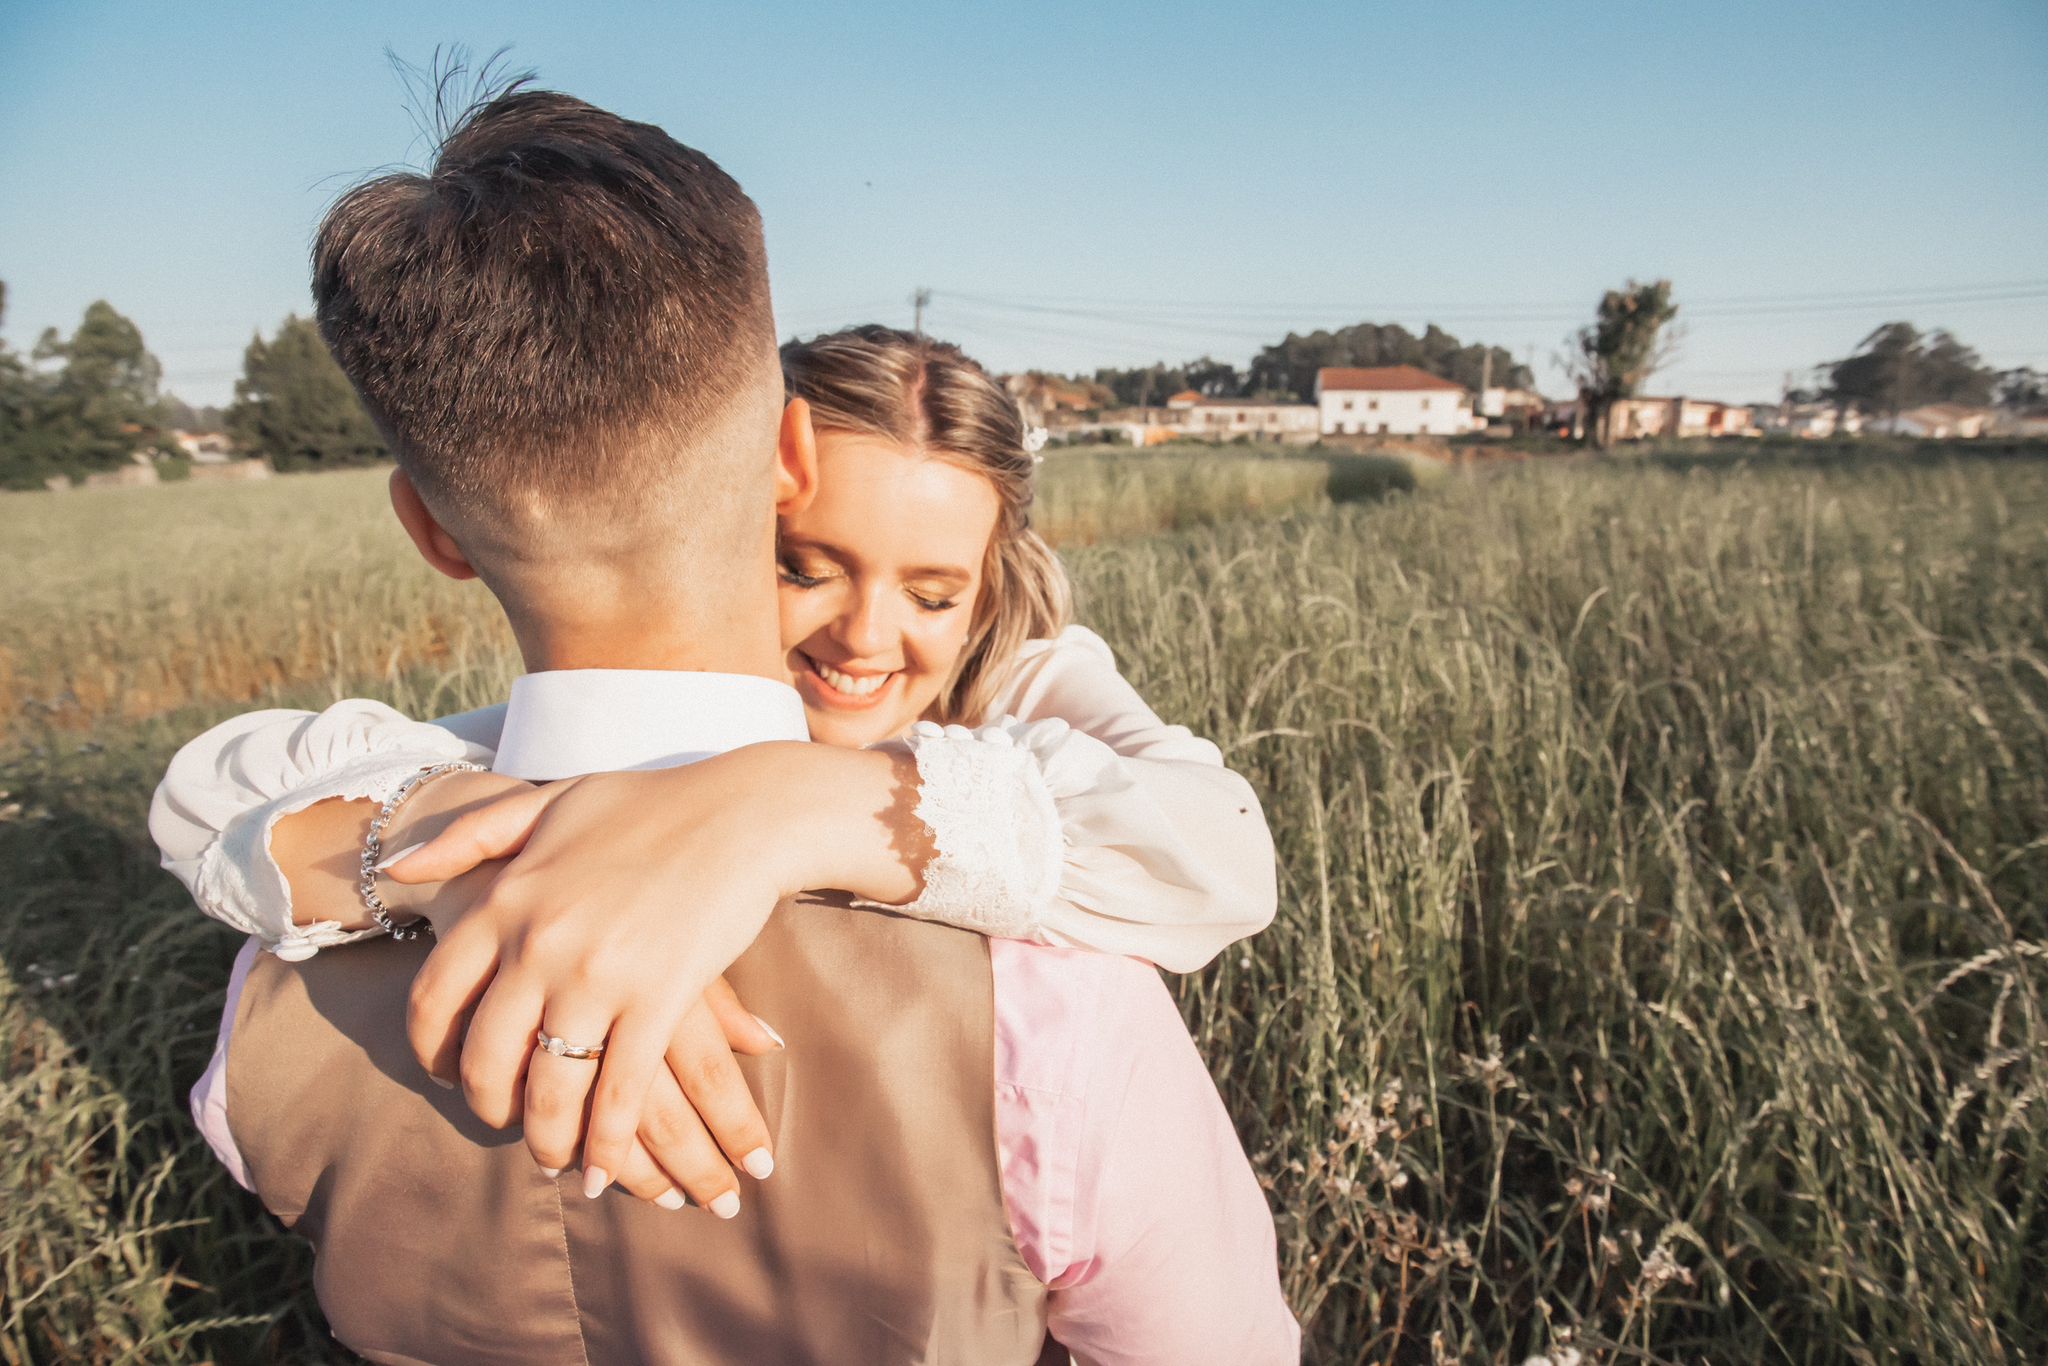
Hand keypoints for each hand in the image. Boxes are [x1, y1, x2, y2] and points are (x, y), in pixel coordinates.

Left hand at [386, 750, 823, 1200]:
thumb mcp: (548, 802)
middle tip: (505, 1122)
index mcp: (505, 900)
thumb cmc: (649, 804)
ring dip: (547, 1140)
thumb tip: (400, 870)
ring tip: (554, 1159)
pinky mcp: (660, 1000)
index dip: (434, 1052)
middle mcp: (539, 944)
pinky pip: (620, 1093)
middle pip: (487, 1058)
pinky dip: (606, 1143)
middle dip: (490, 1107)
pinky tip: (600, 1170)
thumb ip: (472, 835)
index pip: (434, 999)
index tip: (449, 1073)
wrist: (743, 813)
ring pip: (549, 1089)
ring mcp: (599, 976)